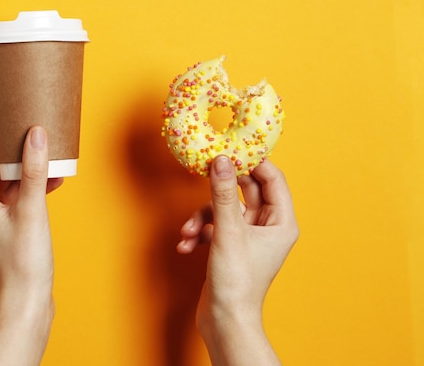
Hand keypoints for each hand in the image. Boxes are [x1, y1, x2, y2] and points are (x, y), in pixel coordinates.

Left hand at [0, 113, 61, 365]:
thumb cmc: (23, 262)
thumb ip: (34, 172)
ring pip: (6, 186)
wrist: (27, 302)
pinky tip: (53, 183)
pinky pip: (18, 201)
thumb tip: (36, 135)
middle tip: (24, 131)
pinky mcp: (9, 231)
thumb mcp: (32, 210)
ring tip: (48, 158)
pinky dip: (32, 189)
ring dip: (25, 171)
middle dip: (7, 150)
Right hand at [177, 156, 297, 364]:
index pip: (272, 179)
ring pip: (224, 209)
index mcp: (281, 222)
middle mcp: (267, 227)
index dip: (253, 161)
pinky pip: (214, 227)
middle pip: (246, 191)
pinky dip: (199, 232)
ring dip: (202, 217)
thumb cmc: (237, 282)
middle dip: (220, 188)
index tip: (232, 148)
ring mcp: (248, 237)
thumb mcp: (228, 231)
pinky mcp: (230, 246)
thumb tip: (221, 160)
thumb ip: (223, 193)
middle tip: (204, 171)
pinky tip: (186, 245)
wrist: (224, 321)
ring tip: (188, 231)